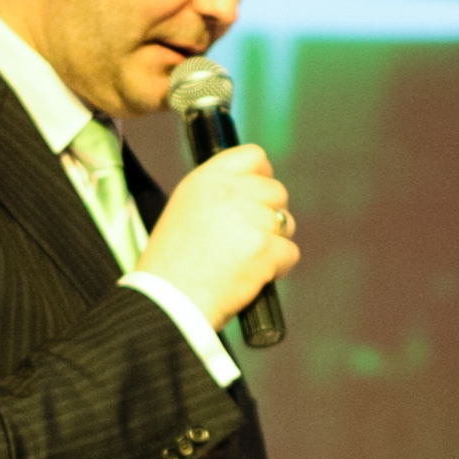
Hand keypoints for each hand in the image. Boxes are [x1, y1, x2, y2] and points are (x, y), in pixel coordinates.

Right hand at [135, 143, 295, 329]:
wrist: (168, 302)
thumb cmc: (171, 266)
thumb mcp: (183, 211)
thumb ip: (217, 195)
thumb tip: (253, 193)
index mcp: (205, 180)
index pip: (253, 156)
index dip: (263, 176)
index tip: (259, 195)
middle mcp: (229, 193)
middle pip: (276, 191)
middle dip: (270, 216)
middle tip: (249, 240)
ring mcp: (249, 219)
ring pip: (286, 222)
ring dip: (274, 242)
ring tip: (246, 261)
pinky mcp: (264, 249)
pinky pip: (290, 252)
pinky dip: (278, 268)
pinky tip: (254, 277)